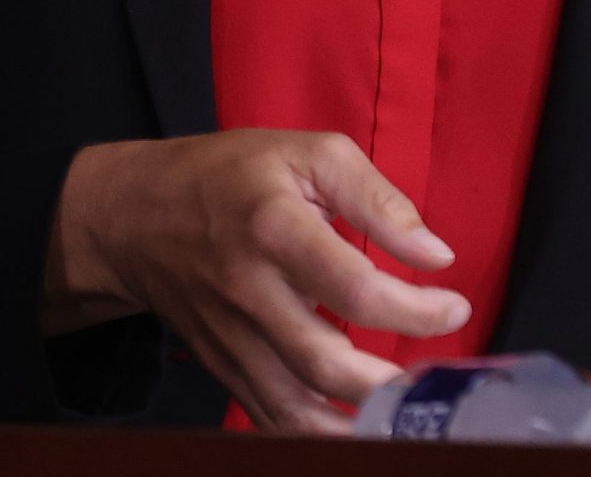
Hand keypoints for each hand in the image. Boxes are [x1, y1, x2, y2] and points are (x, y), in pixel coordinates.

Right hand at [44, 130, 468, 433]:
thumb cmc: (232, 175)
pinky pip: (272, 421)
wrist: (136, 216)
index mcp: (274, 228)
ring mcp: (231, 339)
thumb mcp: (308, 153)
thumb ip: (378, 199)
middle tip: (435, 375)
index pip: (354, 288)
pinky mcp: (223, 368)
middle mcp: (249, 292)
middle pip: (325, 365)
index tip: (454, 307)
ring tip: (405, 415)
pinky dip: (317, 437)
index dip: (416, 308)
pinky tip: (357, 429)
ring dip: (358, 426)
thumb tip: (437, 255)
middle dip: (391, 384)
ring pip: (296, 410)